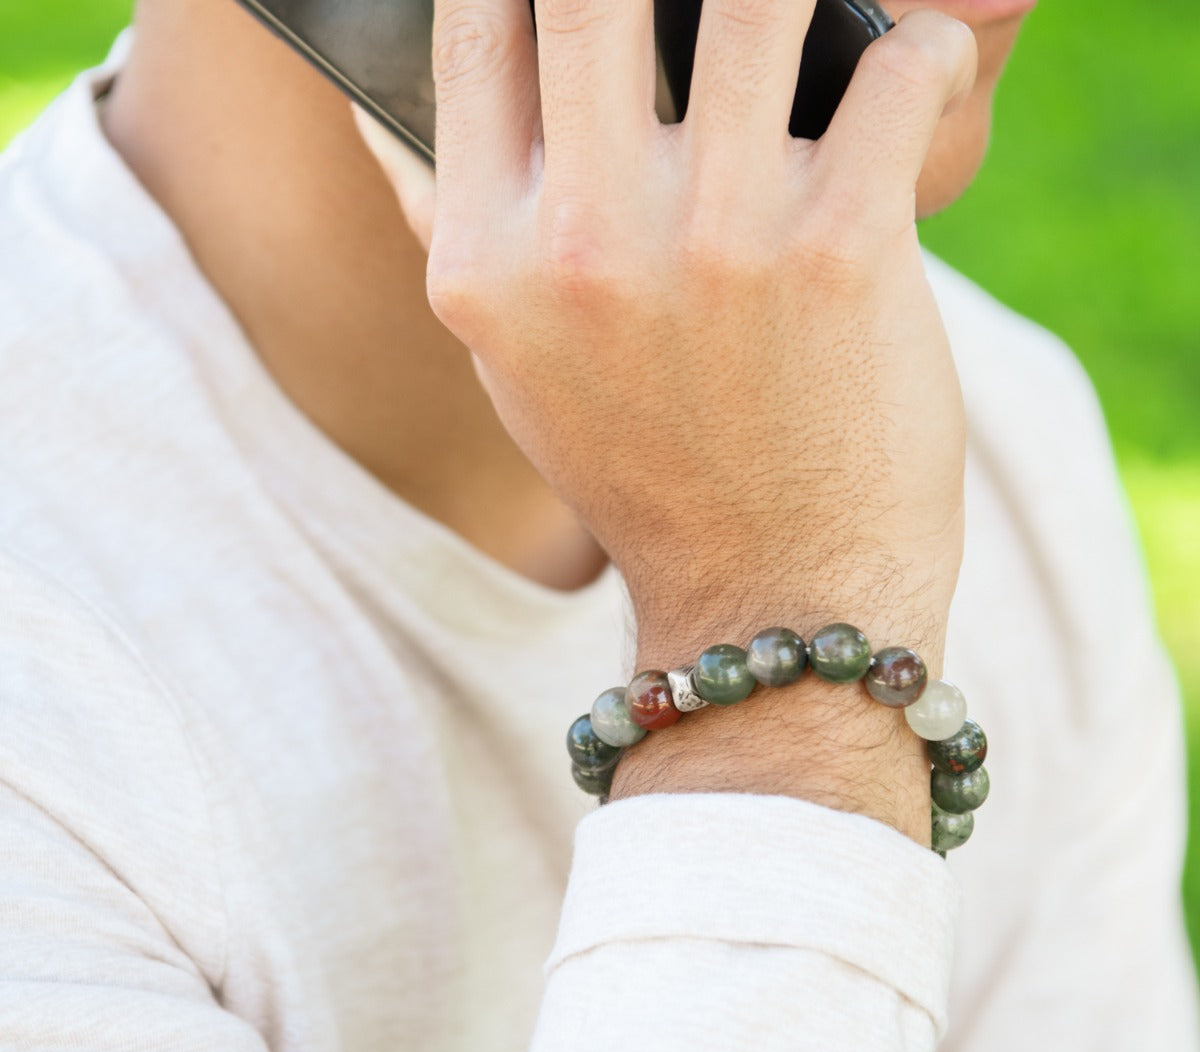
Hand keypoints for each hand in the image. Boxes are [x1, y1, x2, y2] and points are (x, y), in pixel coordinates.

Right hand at [358, 0, 977, 838]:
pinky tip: (911, 66)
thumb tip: (382, 118)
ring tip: (818, 11)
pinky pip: (897, 68)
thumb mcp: (515, 374)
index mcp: (486, 263)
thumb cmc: (649, 476)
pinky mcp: (841, 250)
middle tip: (705, 9)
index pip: (474, 30)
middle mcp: (583, 242)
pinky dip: (918, 49)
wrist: (770, 598)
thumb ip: (455, 236)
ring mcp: (715, 240)